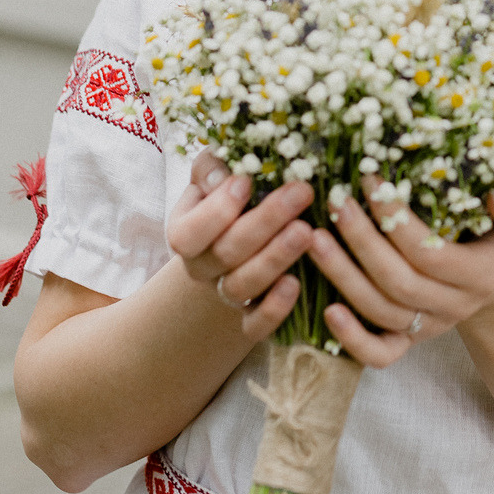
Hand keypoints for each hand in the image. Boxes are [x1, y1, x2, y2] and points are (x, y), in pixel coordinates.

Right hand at [166, 150, 314, 342]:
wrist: (236, 244)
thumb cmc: (229, 195)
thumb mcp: (213, 174)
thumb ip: (212, 168)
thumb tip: (224, 177)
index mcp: (185, 232)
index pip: (190, 232)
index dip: (217, 210)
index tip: (247, 181)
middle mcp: (202, 268)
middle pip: (226, 254)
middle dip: (265, 221)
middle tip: (302, 191)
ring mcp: (226, 295)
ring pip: (242, 287)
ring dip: (275, 259)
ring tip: (307, 231)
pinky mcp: (252, 317)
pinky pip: (256, 325)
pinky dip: (274, 309)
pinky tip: (295, 284)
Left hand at [307, 179, 493, 368]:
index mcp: (479, 276)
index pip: (429, 254)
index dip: (396, 220)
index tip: (370, 180)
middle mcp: (453, 307)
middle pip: (399, 282)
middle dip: (362, 242)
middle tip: (336, 204)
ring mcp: (429, 327)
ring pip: (381, 311)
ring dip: (343, 276)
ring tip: (313, 239)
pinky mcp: (409, 341)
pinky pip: (380, 354)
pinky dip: (351, 339)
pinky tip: (326, 309)